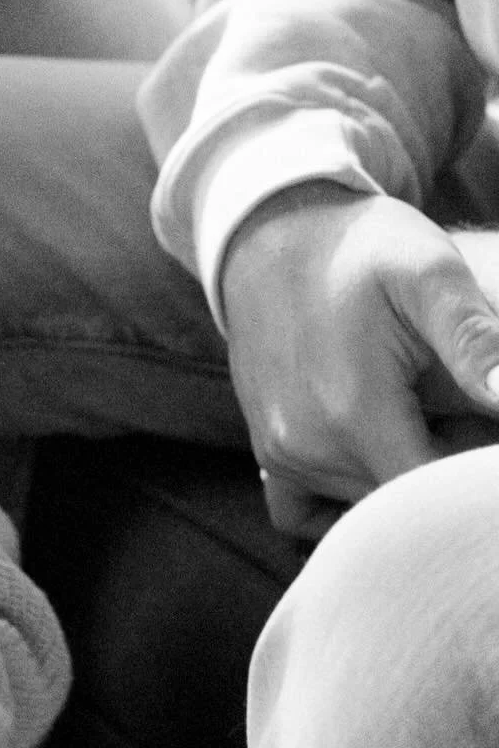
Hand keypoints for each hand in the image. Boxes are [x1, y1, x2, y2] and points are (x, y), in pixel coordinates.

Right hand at [220, 183, 498, 537]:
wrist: (270, 232)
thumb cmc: (360, 248)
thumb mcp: (427, 271)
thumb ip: (473, 337)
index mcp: (354, 412)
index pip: (435, 497)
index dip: (469, 478)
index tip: (478, 427)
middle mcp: (308, 446)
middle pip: (404, 505)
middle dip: (444, 474)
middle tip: (456, 408)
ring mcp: (282, 453)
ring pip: (367, 506)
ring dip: (404, 477)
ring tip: (421, 410)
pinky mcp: (269, 451)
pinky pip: (306, 514)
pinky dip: (346, 502)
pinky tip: (376, 451)